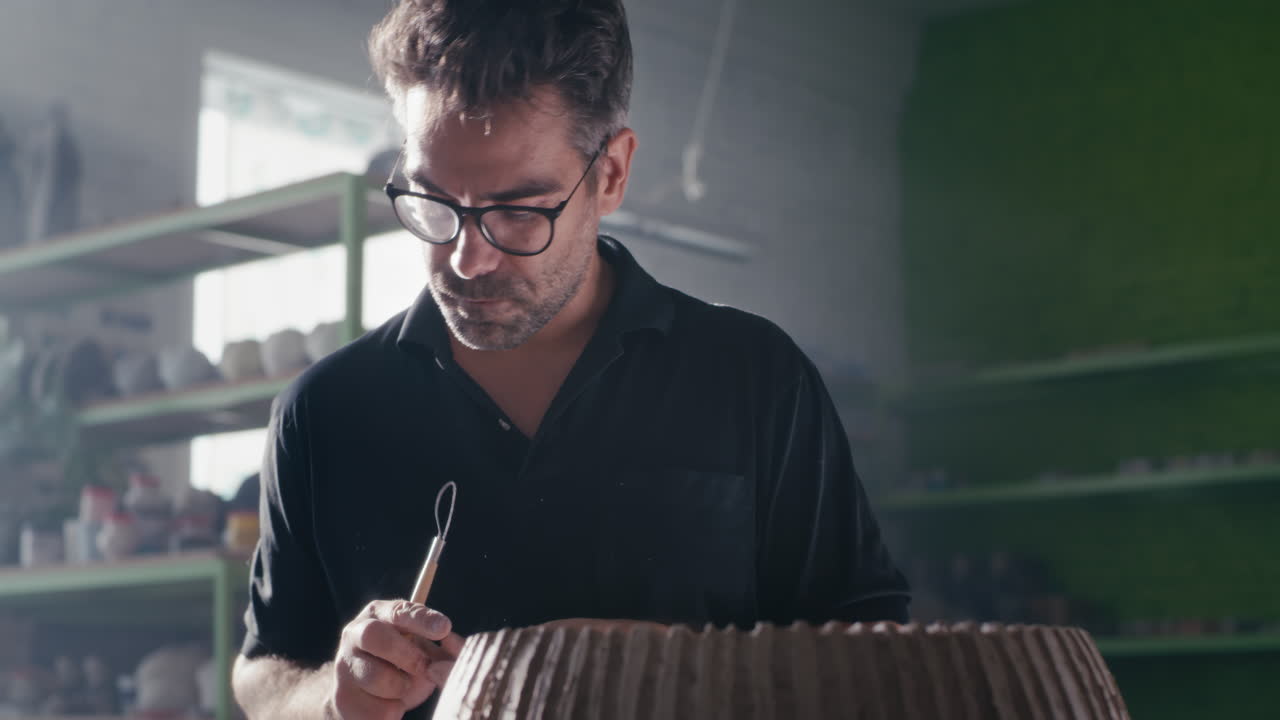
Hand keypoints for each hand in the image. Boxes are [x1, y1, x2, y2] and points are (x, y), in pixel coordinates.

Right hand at [326, 600, 464, 719]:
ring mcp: (344, 665)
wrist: (367, 697)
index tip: (444, 628)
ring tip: (403, 686)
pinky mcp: (342, 697)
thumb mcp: (426, 652)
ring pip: (377, 677)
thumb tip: (452, 640)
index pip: (399, 611)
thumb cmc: (404, 666)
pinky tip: (389, 702)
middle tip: (424, 667)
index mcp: (380, 614)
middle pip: (374, 636)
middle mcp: (355, 634)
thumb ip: (444, 649)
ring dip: (401, 687)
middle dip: (406, 654)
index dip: (421, 619)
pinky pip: (375, 708)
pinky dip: (392, 709)